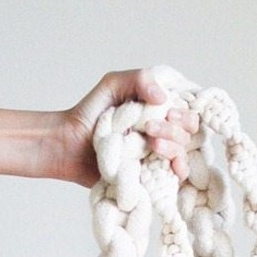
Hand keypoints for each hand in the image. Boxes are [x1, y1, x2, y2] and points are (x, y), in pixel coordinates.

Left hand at [52, 68, 198, 186]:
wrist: (68, 144)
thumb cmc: (90, 112)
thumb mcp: (113, 84)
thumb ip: (140, 79)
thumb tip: (164, 98)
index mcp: (157, 111)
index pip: (187, 112)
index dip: (185, 113)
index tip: (170, 112)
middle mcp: (161, 133)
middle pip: (188, 133)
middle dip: (175, 130)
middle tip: (150, 128)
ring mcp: (156, 155)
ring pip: (183, 153)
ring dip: (173, 148)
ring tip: (151, 145)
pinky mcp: (149, 175)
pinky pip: (174, 176)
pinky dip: (178, 171)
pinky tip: (171, 168)